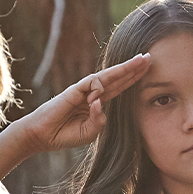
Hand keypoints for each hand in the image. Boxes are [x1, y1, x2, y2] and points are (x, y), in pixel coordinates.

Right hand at [8, 54, 150, 153]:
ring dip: (124, 68)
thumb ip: (99, 120)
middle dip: (133, 67)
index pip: (119, 87)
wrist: (44, 135)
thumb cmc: (66, 134)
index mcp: (98, 103)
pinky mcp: (73, 90)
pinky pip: (91, 83)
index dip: (133, 78)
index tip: (147, 69)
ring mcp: (84, 91)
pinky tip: (94, 99)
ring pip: (108, 76)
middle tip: (148, 57)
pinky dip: (97, 89)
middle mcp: (93, 94)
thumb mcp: (89, 132)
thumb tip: (99, 102)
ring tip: (138, 61)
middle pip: (117, 77)